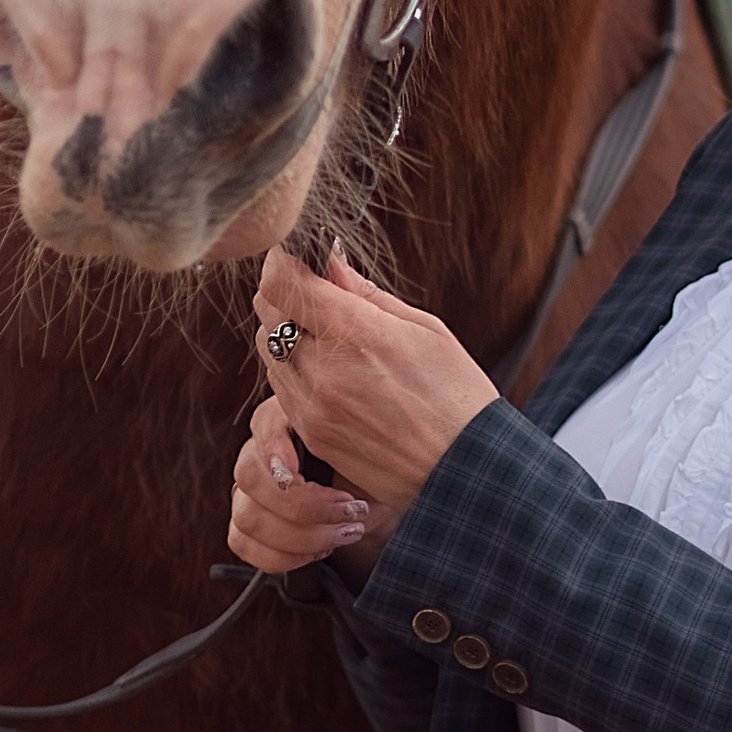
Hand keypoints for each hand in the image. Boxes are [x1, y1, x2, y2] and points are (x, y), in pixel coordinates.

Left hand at [228, 246, 498, 576]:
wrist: (464, 473)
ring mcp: (312, 406)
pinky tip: (329, 369)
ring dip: (287, 331)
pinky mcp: (310, 433)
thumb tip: (330, 261)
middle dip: (287, 294)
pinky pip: (279, 386)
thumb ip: (366, 294)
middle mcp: (324, 369)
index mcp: (358, 333)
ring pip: (267, 348)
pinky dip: (293, 368)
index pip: (281, 282)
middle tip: (319, 292)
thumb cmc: (457, 394)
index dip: (285, 261)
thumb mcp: (425, 329)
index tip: (301, 258)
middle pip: (267, 311)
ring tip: (328, 333)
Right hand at [228, 393, 373, 575]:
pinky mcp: (247, 527)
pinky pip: (244, 545)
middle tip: (352, 510)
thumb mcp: (369, 440)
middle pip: (249, 477)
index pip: (264, 424)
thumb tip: (325, 423)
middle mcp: (258, 453)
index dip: (274, 450)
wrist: (377, 498)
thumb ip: (349, 423)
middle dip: (306, 504)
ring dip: (302, 536)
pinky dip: (283, 556)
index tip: (297, 474)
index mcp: (286, 419)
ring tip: (344, 533)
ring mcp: (247, 492)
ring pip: (248, 517)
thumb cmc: (371, 464)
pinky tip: (318, 550)